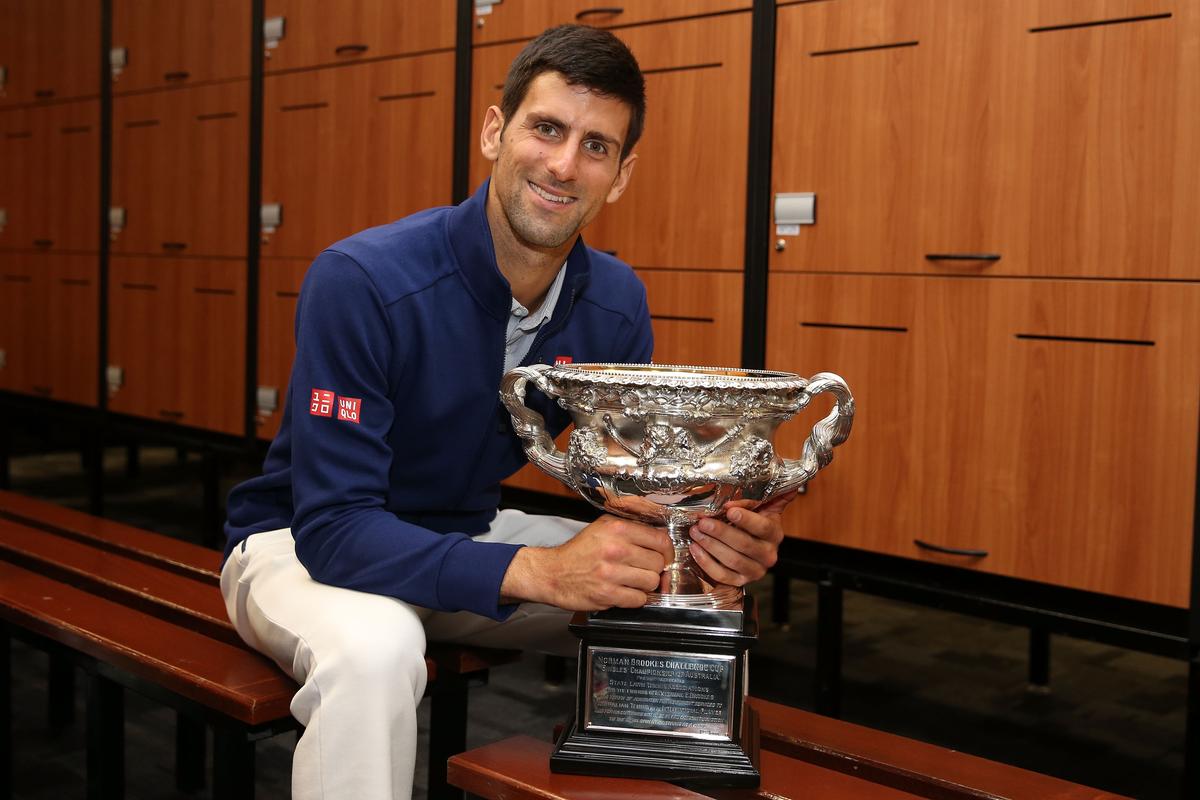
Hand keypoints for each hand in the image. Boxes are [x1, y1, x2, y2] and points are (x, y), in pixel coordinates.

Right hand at [500, 515, 673, 610]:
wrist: (552, 573)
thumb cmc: (578, 552)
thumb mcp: (602, 527)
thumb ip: (630, 529)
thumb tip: (659, 538)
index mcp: (616, 529)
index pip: (660, 539)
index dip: (666, 550)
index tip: (664, 555)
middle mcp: (615, 549)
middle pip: (658, 562)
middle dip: (654, 568)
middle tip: (642, 569)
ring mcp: (611, 573)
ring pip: (651, 582)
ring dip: (645, 584)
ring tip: (632, 581)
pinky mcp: (607, 594)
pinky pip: (639, 599)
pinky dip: (635, 598)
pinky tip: (625, 591)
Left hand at [686, 491, 797, 586]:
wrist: (751, 553)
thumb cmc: (755, 526)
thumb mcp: (766, 509)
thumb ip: (774, 495)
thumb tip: (792, 479)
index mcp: (774, 534)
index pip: (763, 527)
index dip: (746, 519)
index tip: (729, 509)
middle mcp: (767, 554)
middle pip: (744, 545)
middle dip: (721, 532)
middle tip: (702, 521)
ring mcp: (754, 570)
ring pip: (732, 560)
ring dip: (710, 545)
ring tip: (695, 531)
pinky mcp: (740, 581)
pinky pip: (722, 575)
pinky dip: (706, 562)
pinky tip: (695, 548)